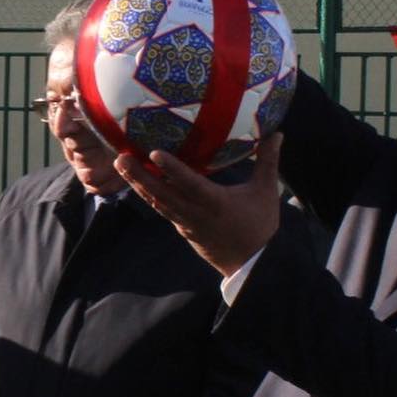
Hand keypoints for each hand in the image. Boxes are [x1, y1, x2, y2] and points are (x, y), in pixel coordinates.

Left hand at [113, 134, 281, 277]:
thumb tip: (276, 132)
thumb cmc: (260, 225)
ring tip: (121, 166)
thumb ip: (268, 161)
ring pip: (157, 202)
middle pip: (161, 193)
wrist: (252, 264)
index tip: (154, 153)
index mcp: (215, 202)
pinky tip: (137, 182)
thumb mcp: (266, 192)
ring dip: (138, 184)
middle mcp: (195, 213)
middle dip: (139, 176)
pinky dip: (149, 196)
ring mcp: (185, 222)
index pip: (189, 183)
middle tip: (119, 158)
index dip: (171, 168)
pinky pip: (162, 210)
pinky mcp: (182, 228)